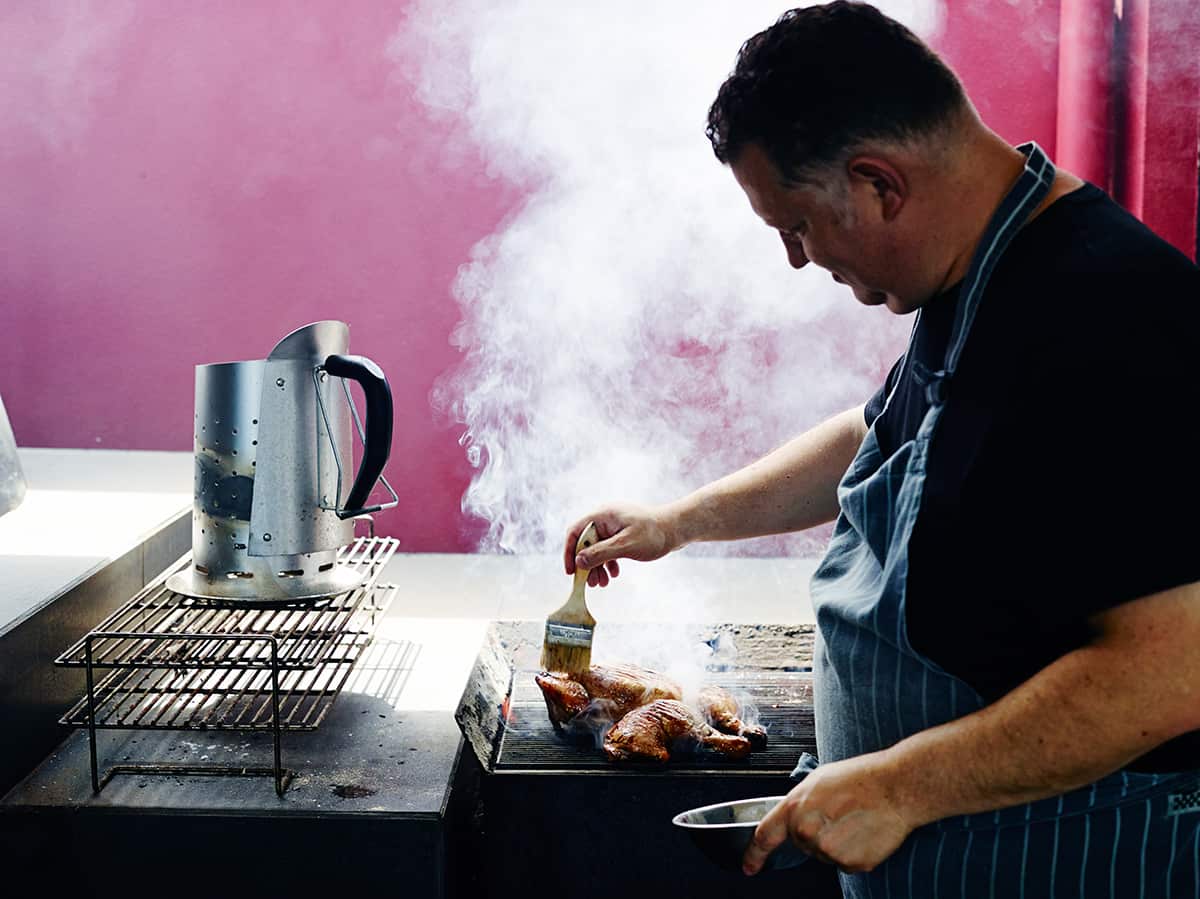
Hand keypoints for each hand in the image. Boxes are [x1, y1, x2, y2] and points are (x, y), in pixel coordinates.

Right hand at [562, 504, 679, 586]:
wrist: (678, 528)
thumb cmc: (654, 534)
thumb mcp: (626, 546)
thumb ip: (601, 553)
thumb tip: (579, 562)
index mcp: (602, 515)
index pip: (575, 532)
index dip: (570, 552)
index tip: (571, 571)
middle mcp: (606, 519)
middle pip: (586, 543)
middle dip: (587, 564)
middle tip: (590, 584)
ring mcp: (614, 526)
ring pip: (598, 548)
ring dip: (598, 566)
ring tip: (602, 584)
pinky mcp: (623, 534)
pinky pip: (609, 549)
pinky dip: (609, 562)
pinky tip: (615, 574)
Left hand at [742, 751, 915, 875]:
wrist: (895, 787)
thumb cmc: (860, 778)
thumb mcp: (817, 781)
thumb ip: (799, 803)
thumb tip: (794, 817)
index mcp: (794, 808)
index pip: (765, 836)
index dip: (754, 855)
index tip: (748, 867)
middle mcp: (807, 832)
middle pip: (802, 844)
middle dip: (815, 832)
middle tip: (837, 813)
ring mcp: (828, 851)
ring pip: (824, 854)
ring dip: (835, 842)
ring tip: (853, 819)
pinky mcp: (851, 864)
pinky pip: (845, 863)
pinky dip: (853, 851)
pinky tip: (863, 832)